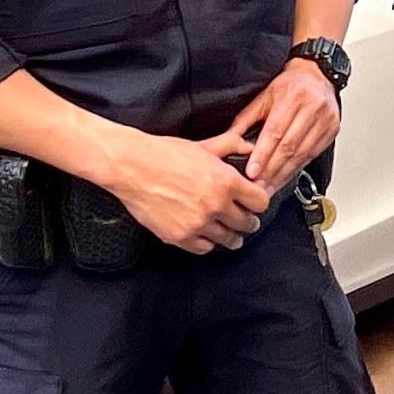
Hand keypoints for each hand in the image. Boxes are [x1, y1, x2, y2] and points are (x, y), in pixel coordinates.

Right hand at [106, 127, 270, 252]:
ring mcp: (198, 224)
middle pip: (247, 223)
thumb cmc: (164, 154)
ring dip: (231, 236)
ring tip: (232, 235)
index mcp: (226, 182)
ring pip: (227, 239)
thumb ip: (230, 146)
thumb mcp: (203, 145)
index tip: (256, 203)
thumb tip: (249, 147)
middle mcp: (216, 206)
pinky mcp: (180, 237)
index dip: (259, 202)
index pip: (261, 202)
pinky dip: (208, 243)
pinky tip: (208, 237)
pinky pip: (204, 248)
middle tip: (247, 220)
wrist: (132, 166)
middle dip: (248, 221)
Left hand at [223, 60, 341, 202]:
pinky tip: (285, 177)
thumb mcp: (264, 95)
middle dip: (271, 170)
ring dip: (283, 174)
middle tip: (258, 186)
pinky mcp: (332, 130)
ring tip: (269, 187)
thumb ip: (247, 118)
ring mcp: (325, 120)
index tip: (253, 172)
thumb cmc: (290, 85)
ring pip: (302, 154)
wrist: (317, 76)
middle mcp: (312, 107)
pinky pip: (312, 155)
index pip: (276, 131)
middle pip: (289, 146)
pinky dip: (296, 169)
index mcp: (292, 96)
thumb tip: (231, 139)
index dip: (263, 154)